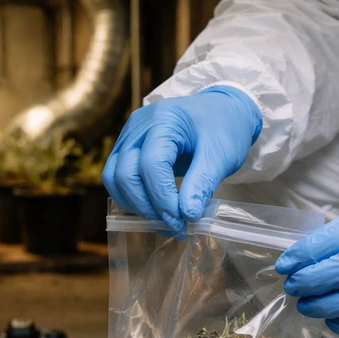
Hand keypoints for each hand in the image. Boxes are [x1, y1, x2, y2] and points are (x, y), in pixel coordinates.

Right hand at [102, 86, 261, 235]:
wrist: (222, 111)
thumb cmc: (224, 128)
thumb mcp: (221, 156)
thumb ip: (202, 184)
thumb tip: (187, 216)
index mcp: (164, 119)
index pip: (151, 165)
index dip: (162, 199)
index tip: (182, 222)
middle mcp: (139, 125)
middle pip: (124, 174)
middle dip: (146, 207)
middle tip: (174, 226)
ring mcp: (129, 136)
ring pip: (114, 178)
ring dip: (135, 206)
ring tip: (165, 222)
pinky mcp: (127, 147)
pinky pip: (117, 177)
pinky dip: (132, 197)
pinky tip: (155, 210)